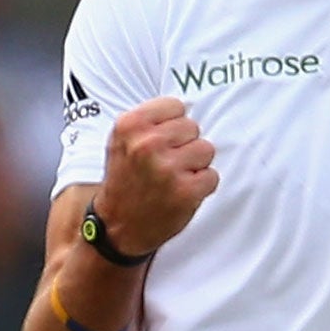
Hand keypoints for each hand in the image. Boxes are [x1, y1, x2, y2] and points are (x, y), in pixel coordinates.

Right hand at [95, 98, 217, 255]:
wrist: (117, 226)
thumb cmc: (125, 179)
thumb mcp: (122, 140)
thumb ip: (151, 120)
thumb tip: (188, 104)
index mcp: (130, 125)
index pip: (176, 106)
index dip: (172, 125)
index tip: (160, 142)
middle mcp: (147, 144)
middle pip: (193, 127)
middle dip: (184, 145)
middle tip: (165, 164)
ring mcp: (167, 169)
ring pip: (206, 149)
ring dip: (195, 165)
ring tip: (173, 178)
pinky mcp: (186, 192)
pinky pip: (212, 176)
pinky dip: (201, 186)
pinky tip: (181, 193)